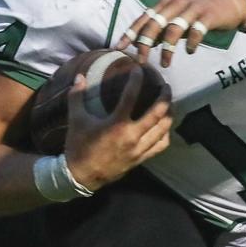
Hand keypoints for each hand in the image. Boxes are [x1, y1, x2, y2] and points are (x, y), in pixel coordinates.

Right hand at [63, 74, 171, 190]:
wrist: (81, 176)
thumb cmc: (78, 146)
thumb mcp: (76, 120)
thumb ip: (77, 97)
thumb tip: (80, 76)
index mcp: (116, 124)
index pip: (131, 96)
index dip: (136, 80)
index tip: (139, 69)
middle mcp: (132, 136)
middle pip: (157, 113)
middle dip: (165, 97)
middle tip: (166, 86)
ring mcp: (139, 148)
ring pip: (163, 129)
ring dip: (169, 114)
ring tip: (169, 104)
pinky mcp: (141, 158)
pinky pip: (160, 145)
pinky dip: (165, 134)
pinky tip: (164, 126)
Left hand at [116, 0, 245, 67]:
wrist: (231, 2)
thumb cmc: (201, 12)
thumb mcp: (178, 17)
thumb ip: (162, 28)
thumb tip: (144, 43)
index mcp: (166, 4)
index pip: (144, 18)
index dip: (131, 32)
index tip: (119, 47)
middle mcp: (177, 4)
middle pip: (155, 23)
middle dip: (146, 42)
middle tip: (141, 61)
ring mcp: (193, 9)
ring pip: (174, 28)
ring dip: (168, 48)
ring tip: (166, 64)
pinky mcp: (208, 16)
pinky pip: (197, 31)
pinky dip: (192, 43)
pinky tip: (190, 52)